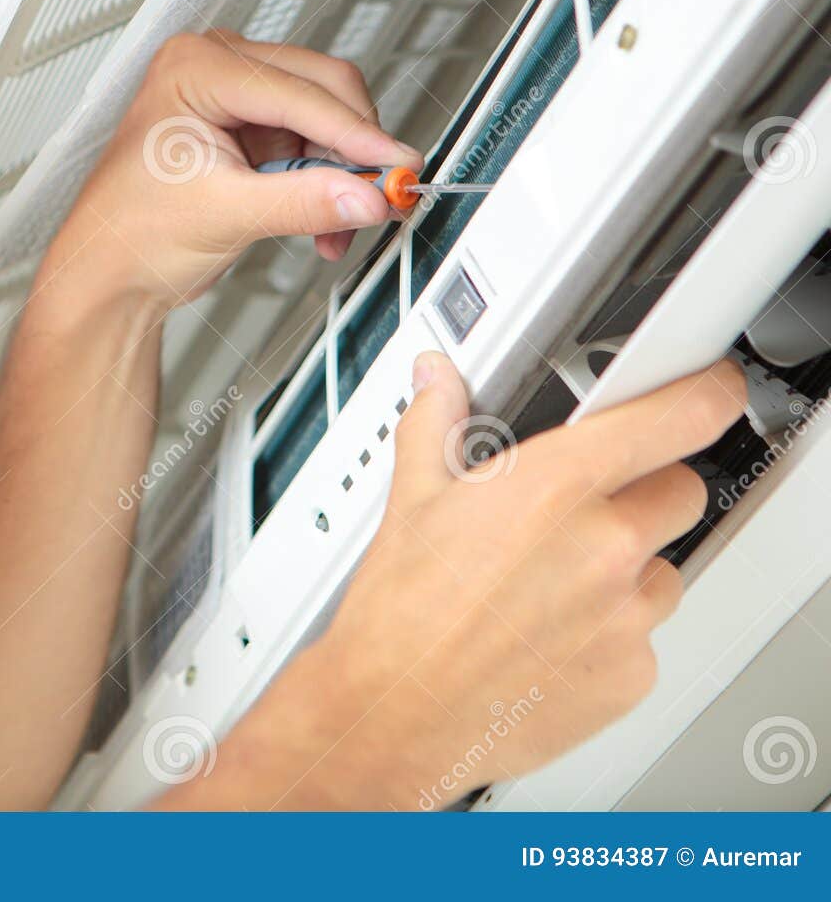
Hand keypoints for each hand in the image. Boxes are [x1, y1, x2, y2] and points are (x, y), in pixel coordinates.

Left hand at [40, 30, 421, 312]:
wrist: (109, 272)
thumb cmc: (131, 233)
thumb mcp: (225, 215)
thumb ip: (303, 203)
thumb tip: (367, 195)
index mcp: (194, 68)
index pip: (298, 91)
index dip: (356, 132)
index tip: (399, 164)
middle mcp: (215, 67)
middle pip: (322, 88)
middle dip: (354, 148)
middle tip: (386, 192)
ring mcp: (235, 96)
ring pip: (325, 117)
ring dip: (342, 172)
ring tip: (337, 225)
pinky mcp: (249, 128)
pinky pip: (312, 143)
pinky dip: (325, 182)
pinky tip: (322, 222)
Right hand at [166, 352, 747, 809]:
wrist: (392, 713)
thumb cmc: (399, 614)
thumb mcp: (411, 500)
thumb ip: (438, 425)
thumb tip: (438, 382)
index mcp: (557, 484)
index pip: (682, 416)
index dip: (703, 394)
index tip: (704, 390)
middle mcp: (607, 545)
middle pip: (681, 490)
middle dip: (640, 490)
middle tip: (579, 510)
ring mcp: (626, 615)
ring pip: (663, 569)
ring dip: (625, 570)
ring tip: (549, 587)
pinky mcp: (631, 675)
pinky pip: (644, 638)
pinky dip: (609, 635)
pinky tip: (548, 637)